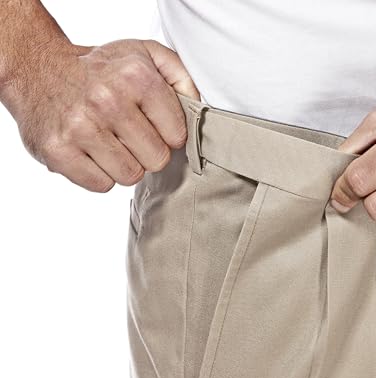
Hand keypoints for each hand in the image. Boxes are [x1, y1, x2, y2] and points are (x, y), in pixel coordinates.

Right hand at [6, 38, 199, 191]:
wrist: (38, 69)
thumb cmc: (101, 69)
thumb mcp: (145, 55)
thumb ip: (180, 77)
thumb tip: (198, 109)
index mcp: (135, 76)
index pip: (177, 136)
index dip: (167, 135)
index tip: (152, 125)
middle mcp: (107, 100)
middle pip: (156, 160)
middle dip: (147, 152)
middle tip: (129, 135)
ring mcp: (79, 127)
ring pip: (130, 176)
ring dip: (124, 165)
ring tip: (109, 142)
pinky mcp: (58, 152)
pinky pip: (102, 185)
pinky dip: (100, 174)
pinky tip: (91, 152)